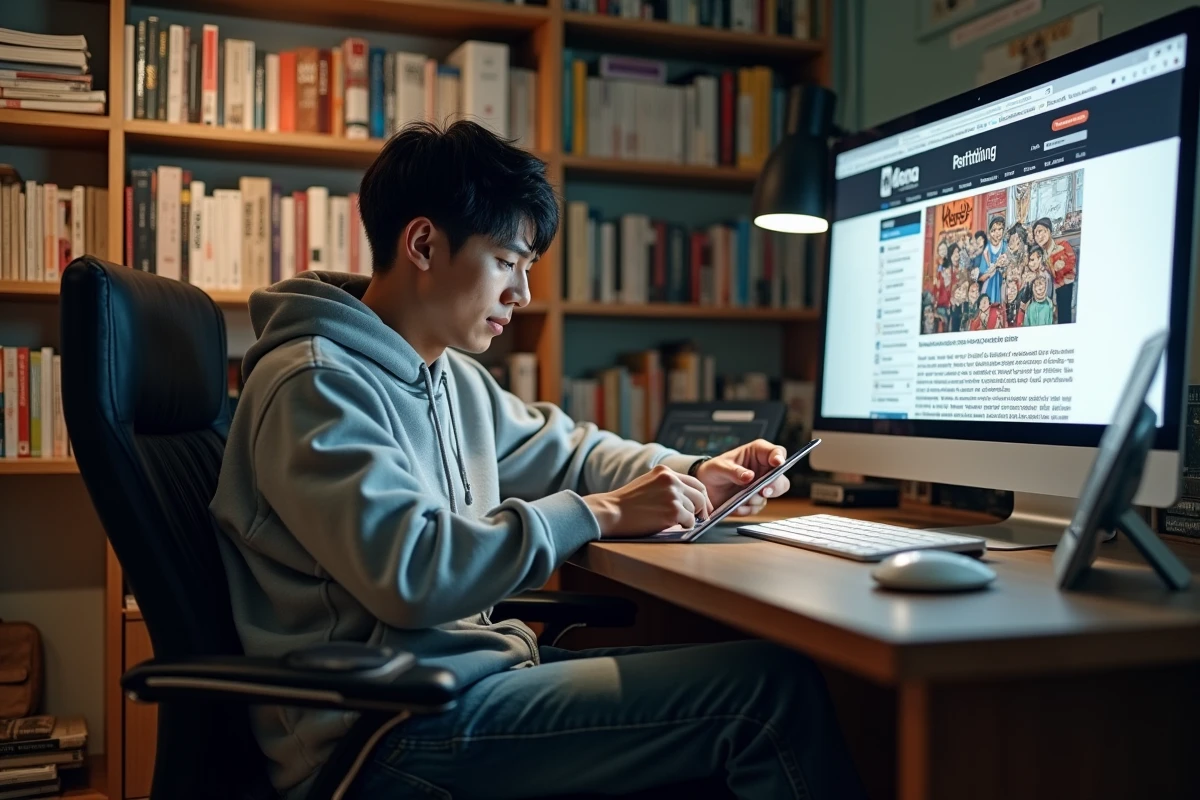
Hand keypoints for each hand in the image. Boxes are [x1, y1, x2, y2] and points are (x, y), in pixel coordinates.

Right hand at [583, 465, 712, 537]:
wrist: (611, 511)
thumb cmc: (626, 503)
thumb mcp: (648, 484)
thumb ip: (666, 486)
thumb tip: (688, 500)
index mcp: (665, 472)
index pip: (694, 482)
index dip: (702, 496)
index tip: (704, 506)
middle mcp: (672, 480)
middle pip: (700, 495)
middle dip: (703, 508)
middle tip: (701, 518)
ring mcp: (673, 495)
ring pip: (694, 509)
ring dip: (688, 518)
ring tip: (674, 522)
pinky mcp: (673, 511)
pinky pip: (689, 521)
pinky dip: (684, 526)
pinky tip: (672, 526)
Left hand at [695, 439, 790, 515]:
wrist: (704, 488)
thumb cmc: (713, 470)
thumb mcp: (719, 467)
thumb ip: (734, 471)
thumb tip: (749, 477)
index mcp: (757, 453)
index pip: (776, 452)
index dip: (779, 457)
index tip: (777, 464)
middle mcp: (763, 469)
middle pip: (781, 477)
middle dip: (775, 485)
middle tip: (763, 490)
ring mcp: (761, 485)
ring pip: (772, 493)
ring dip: (758, 498)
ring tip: (744, 499)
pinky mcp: (755, 499)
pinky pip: (758, 506)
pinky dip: (748, 508)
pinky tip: (737, 506)